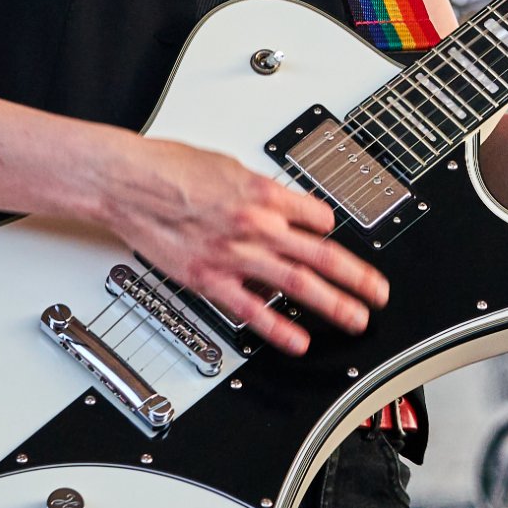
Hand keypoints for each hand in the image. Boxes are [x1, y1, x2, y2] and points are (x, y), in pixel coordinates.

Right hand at [95, 135, 387, 354]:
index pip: (318, 217)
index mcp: (265, 194)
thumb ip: (257, 190)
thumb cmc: (169, 167)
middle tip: (378, 293)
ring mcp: (236, 255)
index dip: (330, 231)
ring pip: (298, 284)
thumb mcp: (228, 166)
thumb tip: (277, 202)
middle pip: (322, 255)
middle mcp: (258, 226)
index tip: (336, 242)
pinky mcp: (209, 279)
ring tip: (356, 319)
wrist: (128, 182)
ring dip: (334, 304)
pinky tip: (299, 342)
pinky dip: (279, 329)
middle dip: (357, 277)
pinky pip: (252, 310)